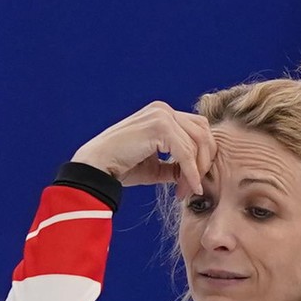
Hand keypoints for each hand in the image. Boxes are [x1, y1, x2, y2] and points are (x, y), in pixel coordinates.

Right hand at [71, 101, 215, 194]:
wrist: (96, 167)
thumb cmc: (122, 166)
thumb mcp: (157, 166)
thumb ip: (177, 165)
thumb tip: (198, 175)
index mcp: (163, 114)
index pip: (198, 131)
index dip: (203, 157)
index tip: (195, 182)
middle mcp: (164, 110)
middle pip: (204, 134)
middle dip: (204, 163)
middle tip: (194, 187)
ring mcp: (162, 115)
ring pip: (198, 144)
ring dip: (197, 171)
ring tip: (186, 190)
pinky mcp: (160, 126)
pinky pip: (186, 153)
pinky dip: (191, 173)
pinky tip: (187, 188)